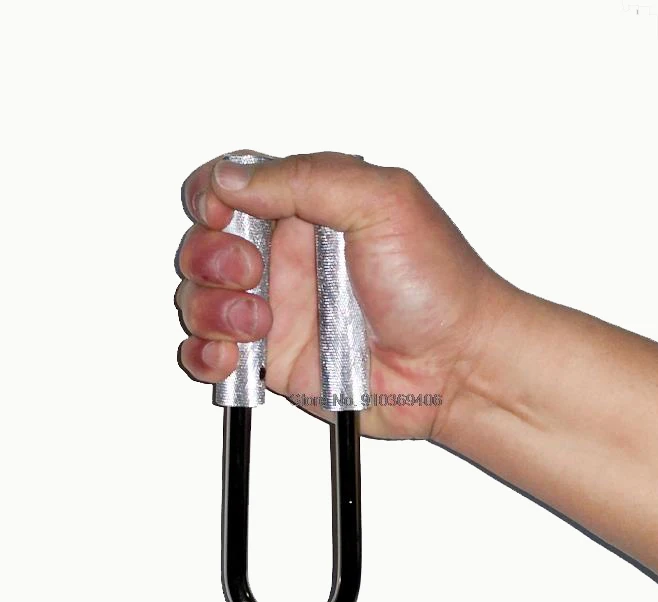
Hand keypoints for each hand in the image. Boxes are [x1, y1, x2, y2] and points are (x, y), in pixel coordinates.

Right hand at [175, 151, 514, 438]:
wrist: (457, 366)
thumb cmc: (438, 288)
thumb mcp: (384, 203)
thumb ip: (306, 179)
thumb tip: (233, 179)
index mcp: (310, 210)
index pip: (233, 186)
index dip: (211, 195)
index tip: (220, 212)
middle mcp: (288, 259)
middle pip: (204, 243)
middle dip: (208, 255)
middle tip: (248, 270)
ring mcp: (279, 311)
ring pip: (200, 299)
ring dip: (211, 308)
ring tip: (260, 321)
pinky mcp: (275, 359)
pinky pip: (213, 355)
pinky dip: (205, 355)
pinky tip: (232, 354)